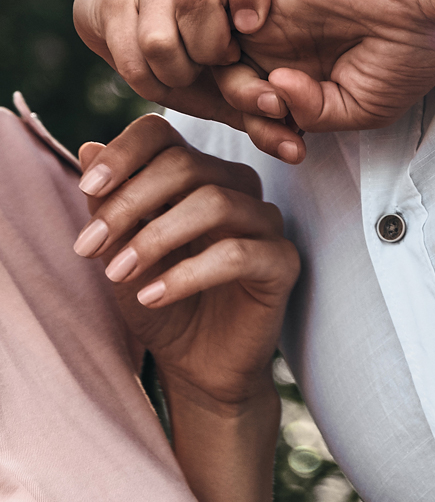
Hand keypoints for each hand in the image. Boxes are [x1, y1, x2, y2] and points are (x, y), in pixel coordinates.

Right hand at [73, 0, 304, 163]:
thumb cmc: (203, 53)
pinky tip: (162, 78)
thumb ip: (266, 109)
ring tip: (189, 73)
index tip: (252, 25)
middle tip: (219, 63)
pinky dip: (148, 81)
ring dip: (177, 71)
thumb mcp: (238, 74)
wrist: (136, 26)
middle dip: (209, 47)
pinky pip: (129, 56)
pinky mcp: (115, 0)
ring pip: (159, 36)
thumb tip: (296, 150)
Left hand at [73, 113, 298, 407]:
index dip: (124, 153)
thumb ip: (109, 204)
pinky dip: (186, 274)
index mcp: (196, 173)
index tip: (86, 187)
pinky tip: (151, 297)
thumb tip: (87, 148)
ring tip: (116, 275)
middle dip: (129, 203)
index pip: (164, 135)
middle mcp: (234, 187)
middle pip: (186, 165)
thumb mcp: (120, 253)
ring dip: (155, 238)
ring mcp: (263, 221)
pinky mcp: (281, 261)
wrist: (195, 366)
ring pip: (214, 203)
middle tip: (87, 246)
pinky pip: (236, 254)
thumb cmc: (157, 301)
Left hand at [218, 0, 434, 131]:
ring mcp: (274, 24)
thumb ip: (313, 114)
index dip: (269, 138)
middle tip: (279, 117)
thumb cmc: (407, 51)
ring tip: (270, 92)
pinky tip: (251, 49)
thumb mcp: (362, 108)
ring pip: (219, 61)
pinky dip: (218, 33)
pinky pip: (216, 11)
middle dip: (250, 117)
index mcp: (310, 80)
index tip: (296, 151)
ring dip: (234, 87)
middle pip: (235, 93)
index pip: (265, 116)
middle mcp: (287, 52)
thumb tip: (273, 90)